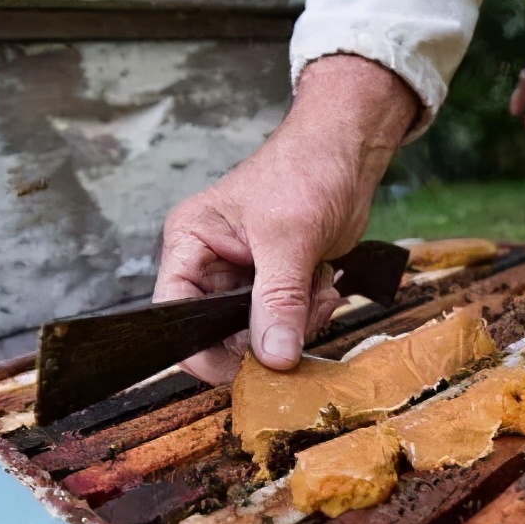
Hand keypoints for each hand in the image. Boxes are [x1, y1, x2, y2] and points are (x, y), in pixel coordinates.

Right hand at [154, 55, 418, 384]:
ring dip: (297, 322)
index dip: (202, 350)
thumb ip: (278, 301)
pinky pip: (290, 324)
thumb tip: (273, 357)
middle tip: (300, 315)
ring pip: (261, 335)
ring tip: (317, 287)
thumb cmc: (306, 170)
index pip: (175, 313)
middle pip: (221, 334)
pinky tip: (324, 284)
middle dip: (266, 334)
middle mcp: (211, 266)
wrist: (349, 153)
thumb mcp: (288, 238)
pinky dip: (312, 313)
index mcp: (191, 245)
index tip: (241, 371)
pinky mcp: (279, 285)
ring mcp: (246, 279)